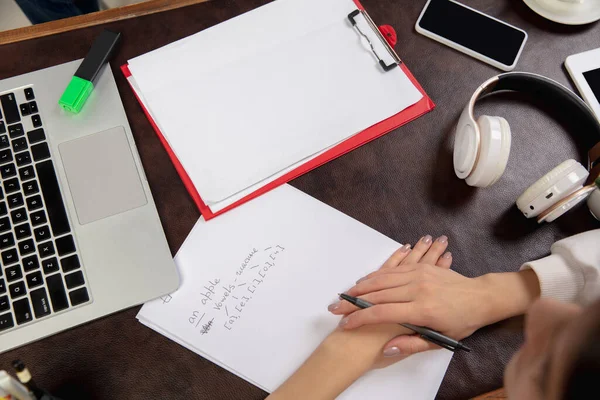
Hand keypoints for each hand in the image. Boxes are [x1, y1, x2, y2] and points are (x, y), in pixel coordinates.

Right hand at [330, 237, 540, 357]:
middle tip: (334, 309)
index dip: (360, 319)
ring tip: (343, 295)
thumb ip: (412, 344)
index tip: (345, 325)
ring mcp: (418, 274)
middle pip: (376, 294)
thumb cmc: (462, 322)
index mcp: (422, 310)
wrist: (481, 296)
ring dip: (360, 286)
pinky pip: (393, 269)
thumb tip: (386, 349)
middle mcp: (417, 289)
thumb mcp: (441, 340)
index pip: (382, 313)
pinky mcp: (420, 267)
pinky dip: (376, 275)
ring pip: (382, 278)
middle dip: (352, 303)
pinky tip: (364, 280)